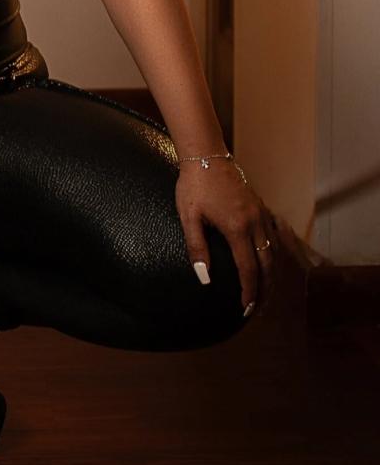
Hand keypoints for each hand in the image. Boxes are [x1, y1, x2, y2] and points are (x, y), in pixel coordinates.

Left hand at [175, 157, 277, 316]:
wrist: (206, 155)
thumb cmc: (193, 185)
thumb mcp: (189, 217)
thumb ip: (196, 248)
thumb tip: (204, 278)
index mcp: (237, 228)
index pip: (248, 269)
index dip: (248, 291)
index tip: (246, 309)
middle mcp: (255, 222)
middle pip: (267, 264)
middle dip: (264, 289)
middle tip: (258, 308)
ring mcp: (261, 213)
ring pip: (274, 250)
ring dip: (272, 273)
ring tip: (265, 291)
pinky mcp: (260, 206)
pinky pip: (274, 234)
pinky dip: (275, 252)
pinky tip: (269, 260)